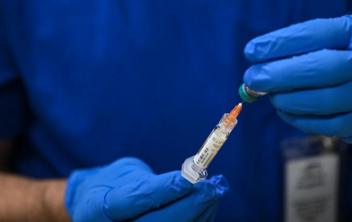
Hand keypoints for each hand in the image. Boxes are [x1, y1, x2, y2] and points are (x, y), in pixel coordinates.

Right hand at [65, 157, 227, 221]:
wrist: (95, 212)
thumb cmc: (114, 187)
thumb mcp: (124, 175)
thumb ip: (151, 182)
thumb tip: (188, 181)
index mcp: (97, 209)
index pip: (136, 200)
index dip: (166, 189)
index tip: (192, 176)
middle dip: (192, 204)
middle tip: (213, 185)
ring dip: (201, 212)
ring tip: (215, 190)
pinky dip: (199, 220)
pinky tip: (208, 205)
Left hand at [244, 13, 351, 143]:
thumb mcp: (343, 34)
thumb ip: (308, 42)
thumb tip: (262, 58)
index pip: (317, 35)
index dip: (281, 43)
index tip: (251, 51)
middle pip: (321, 70)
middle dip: (280, 75)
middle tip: (252, 77)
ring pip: (323, 102)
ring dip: (287, 99)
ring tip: (267, 93)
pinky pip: (326, 126)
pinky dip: (299, 118)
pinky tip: (285, 109)